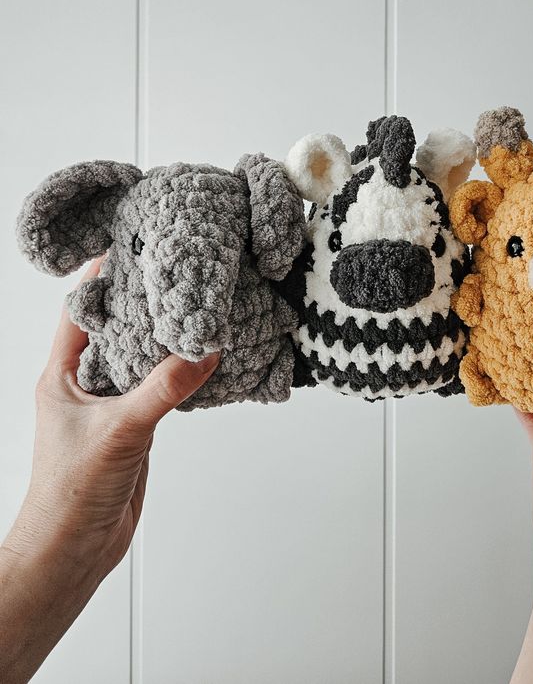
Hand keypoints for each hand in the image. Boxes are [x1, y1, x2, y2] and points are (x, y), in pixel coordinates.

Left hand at [0, 256, 219, 683]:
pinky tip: (205, 361)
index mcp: (62, 373)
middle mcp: (85, 382)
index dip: (103, 276)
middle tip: (179, 273)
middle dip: (144, 302)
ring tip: (198, 310)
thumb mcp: (119, 431)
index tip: (135, 246)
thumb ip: (162, 389)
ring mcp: (111, 404)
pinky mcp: (134, 426)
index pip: (80, 309)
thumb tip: (203, 351)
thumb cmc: (69, 495)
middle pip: (115, 326)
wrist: (73, 550)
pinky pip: (160, 387)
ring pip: (141, 356)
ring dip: (166, 338)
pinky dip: (181, 372)